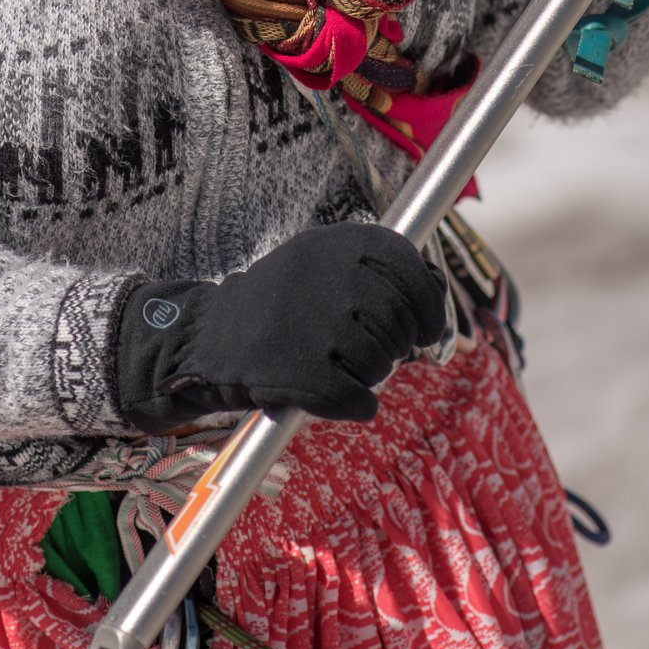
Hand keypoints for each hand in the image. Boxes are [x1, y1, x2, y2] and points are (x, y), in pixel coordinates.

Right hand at [113, 221, 447, 432]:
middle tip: (366, 350)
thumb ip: (379, 268)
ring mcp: (318, 323)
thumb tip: (438, 286)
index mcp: (340, 243)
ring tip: (337, 365)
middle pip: (401, 323)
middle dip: (393, 346)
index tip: (424, 329)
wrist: (210, 334)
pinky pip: (360, 400)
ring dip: (368, 375)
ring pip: (382, 364)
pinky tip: (338, 397)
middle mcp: (333, 276)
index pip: (412, 271)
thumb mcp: (324, 263)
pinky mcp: (303, 369)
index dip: (428, 307)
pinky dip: (354, 405)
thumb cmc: (281, 303)